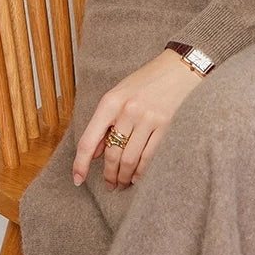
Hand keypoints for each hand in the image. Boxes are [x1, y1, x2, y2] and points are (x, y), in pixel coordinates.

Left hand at [72, 48, 204, 189]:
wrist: (177, 68)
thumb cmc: (145, 81)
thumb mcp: (118, 94)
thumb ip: (105, 122)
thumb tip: (94, 153)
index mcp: (111, 101)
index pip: (89, 139)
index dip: (81, 163)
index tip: (77, 179)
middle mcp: (127, 110)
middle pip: (112, 154)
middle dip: (108, 175)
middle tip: (108, 185)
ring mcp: (147, 118)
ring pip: (129, 159)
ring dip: (123, 177)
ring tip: (121, 184)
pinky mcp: (165, 126)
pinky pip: (149, 157)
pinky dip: (141, 172)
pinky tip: (136, 177)